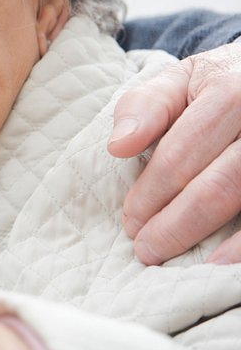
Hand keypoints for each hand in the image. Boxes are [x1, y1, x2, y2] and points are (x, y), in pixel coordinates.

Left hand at [109, 40, 240, 263]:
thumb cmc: (220, 85)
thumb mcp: (181, 81)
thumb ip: (146, 106)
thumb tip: (119, 146)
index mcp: (231, 90)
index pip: (183, 150)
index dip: (153, 191)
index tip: (130, 222)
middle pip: (221, 183)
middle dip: (178, 223)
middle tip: (147, 251)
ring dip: (220, 242)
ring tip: (187, 267)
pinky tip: (227, 265)